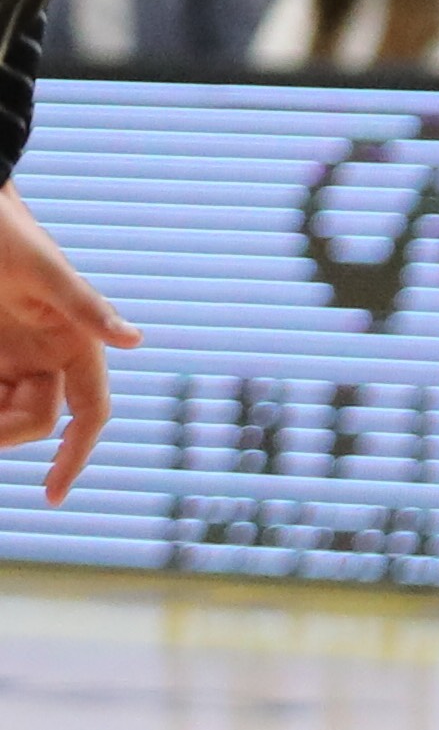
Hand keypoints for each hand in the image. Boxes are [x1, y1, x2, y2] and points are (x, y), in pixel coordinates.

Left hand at [0, 188, 138, 503]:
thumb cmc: (5, 233)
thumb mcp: (43, 270)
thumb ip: (86, 306)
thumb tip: (135, 340)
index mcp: (76, 340)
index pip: (90, 412)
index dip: (77, 455)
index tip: (53, 496)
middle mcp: (50, 355)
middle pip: (39, 421)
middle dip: (5, 432)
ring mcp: (15, 358)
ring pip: (8, 415)